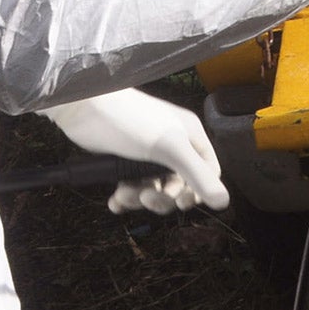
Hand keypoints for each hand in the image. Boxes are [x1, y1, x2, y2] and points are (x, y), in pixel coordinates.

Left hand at [44, 89, 227, 215]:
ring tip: (122, 194)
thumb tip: (224, 202)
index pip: (207, 172)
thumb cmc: (131, 119)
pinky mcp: (124, 161)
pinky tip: (114, 201)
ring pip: (154, 189)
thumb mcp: (168, 148)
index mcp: (190, 137)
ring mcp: (147, 154)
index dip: (198, 191)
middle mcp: (172, 145)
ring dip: (139, 199)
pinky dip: (124, 199)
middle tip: (145, 197)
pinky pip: (133, 188)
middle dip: (162, 197)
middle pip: (179, 185)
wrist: (84, 107)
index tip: (182, 202)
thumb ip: (197, 175)